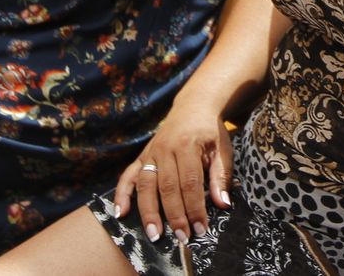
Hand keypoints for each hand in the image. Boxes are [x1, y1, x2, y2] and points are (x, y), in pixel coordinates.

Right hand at [112, 92, 233, 241]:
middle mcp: (165, 149)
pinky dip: (122, 194)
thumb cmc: (210, 131)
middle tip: (181, 237)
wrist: (194, 106)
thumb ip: (221, 176)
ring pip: (146, 185)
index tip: (200, 228)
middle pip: (167, 187)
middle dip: (174, 215)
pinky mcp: (142, 156)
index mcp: (188, 145)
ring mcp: (151, 153)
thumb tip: (222, 204)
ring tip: (154, 234)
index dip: (195, 208)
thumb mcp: (222, 149)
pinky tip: (121, 213)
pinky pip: (128, 176)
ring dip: (148, 212)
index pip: (190, 183)